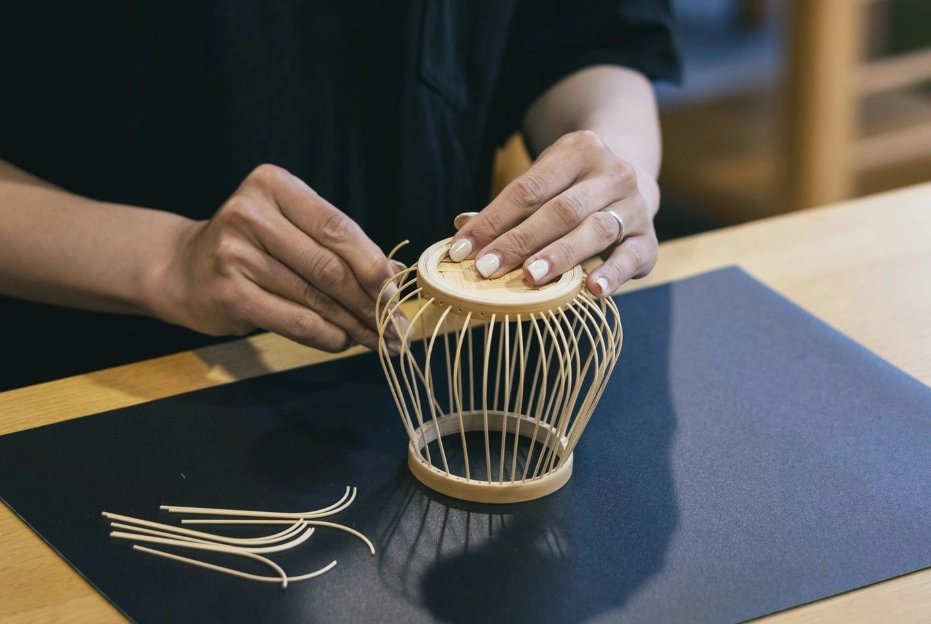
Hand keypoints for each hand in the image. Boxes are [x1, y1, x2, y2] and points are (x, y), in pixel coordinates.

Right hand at [151, 165, 400, 352]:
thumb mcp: (293, 229)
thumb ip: (338, 246)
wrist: (185, 269)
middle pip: (329, 265)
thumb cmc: (254, 247)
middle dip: (369, 299)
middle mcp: (249, 214)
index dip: (372, 262)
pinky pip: (296, 322)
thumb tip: (395, 275)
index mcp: (273, 185)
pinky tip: (343, 340)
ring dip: (354, 323)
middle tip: (395, 323)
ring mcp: (234, 255)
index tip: (397, 287)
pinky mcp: (229, 295)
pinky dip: (327, 336)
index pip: (336, 226)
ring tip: (377, 337)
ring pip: (316, 298)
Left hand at [448, 130, 658, 296]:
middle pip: (561, 210)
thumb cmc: (572, 188)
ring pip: (595, 230)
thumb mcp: (544, 182)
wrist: (633, 180)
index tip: (463, 249)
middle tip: (487, 269)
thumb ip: (508, 207)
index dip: (493, 220)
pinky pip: (631, 257)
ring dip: (560, 256)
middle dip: (520, 241)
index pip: (529, 188)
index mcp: (579, 150)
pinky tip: (593, 290)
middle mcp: (612, 173)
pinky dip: (613, 274)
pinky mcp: (649, 238)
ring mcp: (635, 205)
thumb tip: (461, 225)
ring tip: (530, 277)